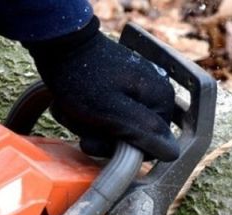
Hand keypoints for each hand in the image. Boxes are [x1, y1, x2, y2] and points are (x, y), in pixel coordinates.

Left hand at [23, 17, 179, 160]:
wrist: (57, 44)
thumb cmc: (82, 80)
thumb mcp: (113, 112)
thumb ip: (145, 132)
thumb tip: (173, 153)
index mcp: (161, 99)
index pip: (150, 147)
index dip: (123, 149)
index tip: (97, 139)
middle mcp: (154, 94)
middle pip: (131, 138)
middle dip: (100, 136)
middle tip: (79, 122)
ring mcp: (136, 90)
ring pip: (114, 129)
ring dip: (88, 126)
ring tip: (72, 110)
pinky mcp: (118, 88)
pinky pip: (105, 115)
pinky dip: (86, 116)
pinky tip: (72, 106)